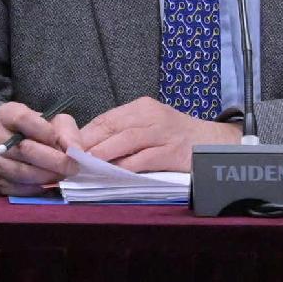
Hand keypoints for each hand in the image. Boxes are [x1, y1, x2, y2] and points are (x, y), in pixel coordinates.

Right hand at [0, 102, 81, 193]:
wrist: (5, 151)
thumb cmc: (34, 133)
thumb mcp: (51, 121)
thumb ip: (66, 131)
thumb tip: (76, 151)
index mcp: (7, 114)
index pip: (24, 119)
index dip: (47, 132)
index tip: (65, 144)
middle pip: (25, 149)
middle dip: (55, 160)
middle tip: (73, 167)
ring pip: (22, 172)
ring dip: (48, 176)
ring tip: (62, 175)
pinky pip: (19, 188)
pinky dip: (38, 188)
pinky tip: (49, 184)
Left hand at [73, 98, 242, 174]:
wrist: (215, 144)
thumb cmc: (176, 137)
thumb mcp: (149, 126)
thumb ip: (123, 134)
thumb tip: (89, 148)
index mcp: (142, 107)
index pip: (107, 118)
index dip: (85, 133)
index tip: (68, 146)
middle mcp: (152, 116)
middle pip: (113, 127)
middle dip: (89, 142)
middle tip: (70, 157)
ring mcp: (164, 133)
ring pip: (127, 141)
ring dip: (104, 154)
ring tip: (86, 164)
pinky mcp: (173, 152)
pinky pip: (145, 159)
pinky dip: (127, 167)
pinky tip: (113, 174)